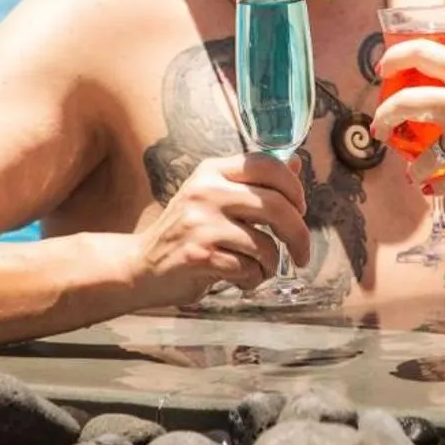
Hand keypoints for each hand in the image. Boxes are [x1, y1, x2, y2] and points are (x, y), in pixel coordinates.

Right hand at [131, 154, 310, 306]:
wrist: (142, 265)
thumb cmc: (187, 231)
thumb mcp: (216, 197)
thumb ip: (253, 182)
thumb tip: (295, 165)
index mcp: (213, 171)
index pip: (266, 164)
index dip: (293, 187)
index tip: (300, 209)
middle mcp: (206, 191)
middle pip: (276, 206)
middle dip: (299, 235)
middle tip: (302, 254)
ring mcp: (200, 223)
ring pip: (266, 246)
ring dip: (271, 265)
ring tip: (258, 269)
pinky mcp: (199, 256)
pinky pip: (248, 269)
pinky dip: (252, 279)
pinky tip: (240, 279)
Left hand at [372, 39, 444, 192]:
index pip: (423, 53)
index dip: (395, 57)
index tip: (383, 68)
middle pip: (408, 102)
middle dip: (385, 114)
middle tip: (379, 125)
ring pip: (423, 154)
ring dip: (415, 166)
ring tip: (413, 171)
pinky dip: (438, 187)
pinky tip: (434, 189)